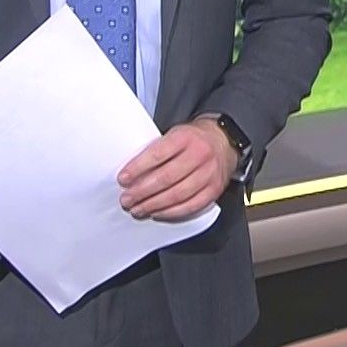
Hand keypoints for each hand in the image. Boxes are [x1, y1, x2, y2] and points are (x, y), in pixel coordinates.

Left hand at [117, 119, 236, 221]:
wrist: (222, 141)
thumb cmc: (193, 139)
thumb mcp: (174, 133)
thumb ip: (156, 150)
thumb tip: (132, 174)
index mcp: (185, 137)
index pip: (158, 154)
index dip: (138, 168)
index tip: (123, 179)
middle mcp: (200, 154)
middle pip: (166, 178)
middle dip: (142, 191)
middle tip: (127, 199)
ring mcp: (209, 174)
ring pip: (177, 195)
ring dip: (154, 205)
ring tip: (138, 209)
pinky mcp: (214, 190)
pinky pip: (190, 206)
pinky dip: (171, 212)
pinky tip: (158, 212)